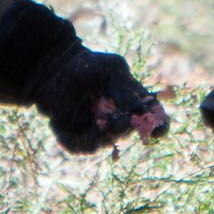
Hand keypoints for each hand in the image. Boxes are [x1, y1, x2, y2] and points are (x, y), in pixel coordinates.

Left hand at [0, 0, 169, 154]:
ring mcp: (101, 133)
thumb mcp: (111, 70)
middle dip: (120, 125)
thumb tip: (139, 112)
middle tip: (111, 118)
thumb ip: (127, 90)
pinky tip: (60, 120)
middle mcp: (121, 122)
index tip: (156, 129)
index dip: (159, 127)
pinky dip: (71, 133)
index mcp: (136, 104)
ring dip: (95, 130)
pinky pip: (80, 146)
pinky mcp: (80, 140)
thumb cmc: (88, 67)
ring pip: (104, 142)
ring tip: (85, 112)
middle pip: (128, 132)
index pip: (156, 121)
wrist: (54, 71)